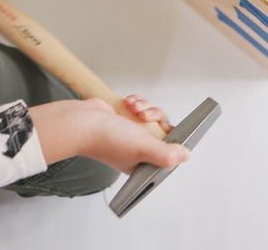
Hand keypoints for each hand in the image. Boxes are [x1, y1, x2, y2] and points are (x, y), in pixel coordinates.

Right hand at [29, 98, 188, 174]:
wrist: (82, 121)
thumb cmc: (105, 139)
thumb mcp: (143, 148)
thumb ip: (166, 155)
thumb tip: (184, 157)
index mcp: (142, 164)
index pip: (167, 152)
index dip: (171, 138)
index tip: (169, 128)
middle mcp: (137, 150)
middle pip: (161, 130)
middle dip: (155, 118)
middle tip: (145, 116)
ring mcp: (130, 134)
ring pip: (151, 117)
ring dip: (144, 108)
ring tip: (134, 109)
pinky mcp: (124, 120)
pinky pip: (140, 108)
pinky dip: (136, 103)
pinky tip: (128, 104)